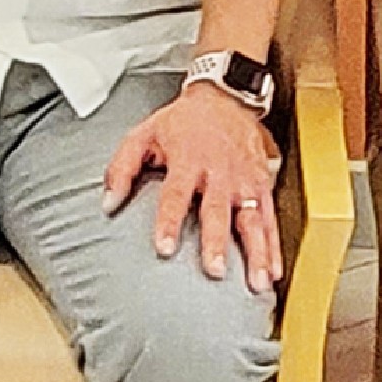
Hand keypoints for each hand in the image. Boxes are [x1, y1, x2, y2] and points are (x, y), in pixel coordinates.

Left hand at [105, 81, 285, 291]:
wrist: (224, 99)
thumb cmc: (182, 123)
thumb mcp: (144, 134)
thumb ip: (121, 168)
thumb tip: (108, 203)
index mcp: (187, 160)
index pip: (176, 195)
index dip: (169, 222)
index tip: (164, 248)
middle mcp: (219, 172)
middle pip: (217, 211)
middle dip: (216, 241)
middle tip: (215, 270)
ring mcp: (244, 180)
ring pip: (252, 219)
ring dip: (257, 252)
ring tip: (259, 282)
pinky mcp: (262, 185)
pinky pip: (270, 219)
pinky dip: (274, 246)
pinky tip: (274, 271)